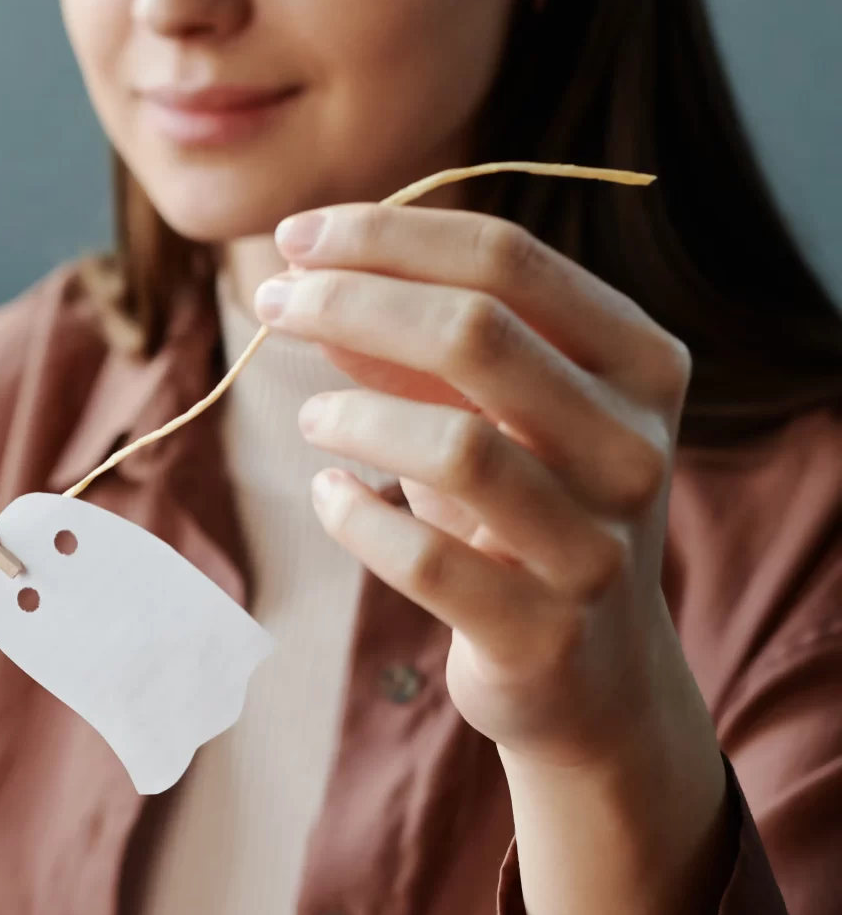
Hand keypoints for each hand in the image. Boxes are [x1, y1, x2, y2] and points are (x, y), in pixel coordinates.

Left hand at [259, 202, 728, 914]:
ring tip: (313, 420)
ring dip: (355, 417)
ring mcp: (597, 546)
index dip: (389, 236)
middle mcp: (636, 446)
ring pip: (456, 448)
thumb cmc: (526, 517)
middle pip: (477, 334)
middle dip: (352, 303)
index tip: (296, 236)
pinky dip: (356, 519)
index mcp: (641, 364)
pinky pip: (426, 560)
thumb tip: (315, 274)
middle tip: (273, 304)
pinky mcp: (543, 634)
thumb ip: (416, 349)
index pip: (509, 260)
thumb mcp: (489, 416)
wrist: (591, 678)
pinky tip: (331, 499)